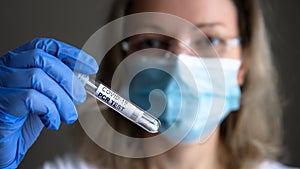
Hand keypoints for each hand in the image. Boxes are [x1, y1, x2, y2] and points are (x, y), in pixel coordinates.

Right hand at [0, 38, 97, 167]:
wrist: (4, 147)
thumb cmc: (22, 122)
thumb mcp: (45, 98)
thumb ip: (58, 86)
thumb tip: (81, 82)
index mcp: (19, 63)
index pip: (45, 46)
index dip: (71, 54)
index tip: (91, 66)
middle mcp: (7, 68)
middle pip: (43, 59)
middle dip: (68, 78)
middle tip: (79, 97)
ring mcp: (1, 84)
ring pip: (38, 78)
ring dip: (62, 99)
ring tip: (68, 115)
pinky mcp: (2, 102)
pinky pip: (31, 97)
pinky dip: (49, 110)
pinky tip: (52, 121)